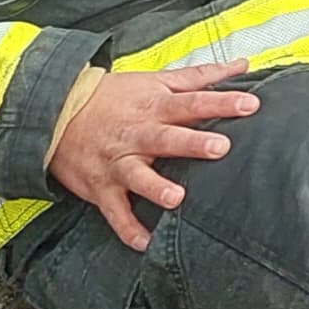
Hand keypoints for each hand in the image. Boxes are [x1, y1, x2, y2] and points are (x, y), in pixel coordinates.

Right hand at [45, 59, 259, 250]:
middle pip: (167, 138)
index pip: (193, 102)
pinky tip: (144, 243)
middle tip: (220, 147)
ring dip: (156, 187)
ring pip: (138, 176)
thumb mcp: (157, 79)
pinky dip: (128, 229)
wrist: (57, 114)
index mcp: (155, 105)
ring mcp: (118, 162)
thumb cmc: (115, 97)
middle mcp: (138, 133)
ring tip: (177, 198)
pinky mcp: (101, 187)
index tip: (251, 105)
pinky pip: (115, 212)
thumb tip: (242, 65)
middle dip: (192, 144)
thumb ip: (201, 75)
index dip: (222, 103)